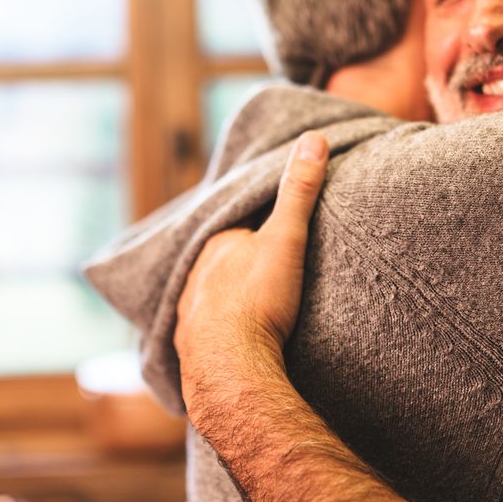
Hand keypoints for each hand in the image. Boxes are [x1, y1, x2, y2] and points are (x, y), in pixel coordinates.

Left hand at [175, 131, 328, 427]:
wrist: (231, 364)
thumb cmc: (258, 297)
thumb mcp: (286, 237)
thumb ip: (299, 190)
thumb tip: (315, 137)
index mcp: (214, 245)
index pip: (240, 229)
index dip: (261, 233)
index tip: (279, 239)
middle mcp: (193, 275)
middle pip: (223, 264)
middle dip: (241, 267)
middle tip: (270, 277)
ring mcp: (187, 314)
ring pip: (210, 299)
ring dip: (228, 302)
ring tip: (254, 310)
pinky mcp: (189, 349)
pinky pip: (204, 334)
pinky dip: (218, 333)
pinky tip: (233, 342)